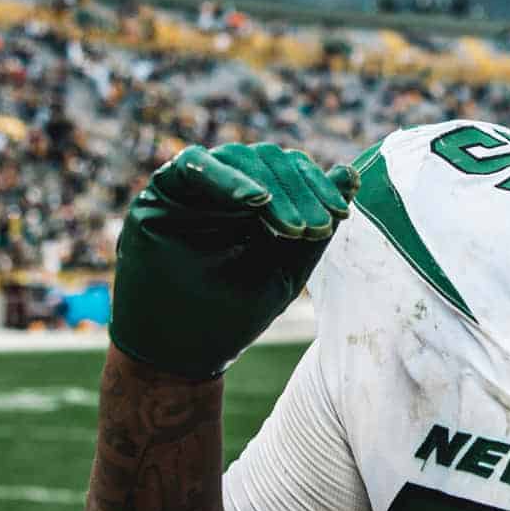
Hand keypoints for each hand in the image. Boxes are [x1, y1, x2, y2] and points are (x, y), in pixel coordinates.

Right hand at [109, 143, 357, 378]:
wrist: (181, 354)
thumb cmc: (233, 315)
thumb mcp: (286, 269)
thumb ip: (317, 225)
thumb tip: (349, 173)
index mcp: (254, 204)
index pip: (289, 170)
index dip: (317, 185)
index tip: (338, 215)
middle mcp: (223, 189)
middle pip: (267, 159)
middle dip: (298, 189)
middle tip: (314, 228)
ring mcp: (192, 190)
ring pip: (236, 156)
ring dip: (272, 186)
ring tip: (292, 227)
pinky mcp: (160, 194)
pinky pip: (193, 165)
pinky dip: (228, 177)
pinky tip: (257, 200)